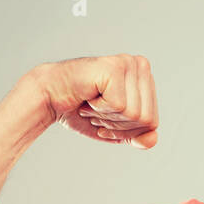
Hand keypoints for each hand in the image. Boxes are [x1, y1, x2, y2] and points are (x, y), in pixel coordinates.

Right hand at [30, 54, 159, 147]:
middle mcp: (141, 66)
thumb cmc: (81, 110)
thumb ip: (137, 137)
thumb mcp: (115, 131)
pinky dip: (100, 108)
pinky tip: (89, 96)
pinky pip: (119, 106)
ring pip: (134, 114)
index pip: (152, 122)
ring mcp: (129, 64)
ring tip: (92, 103)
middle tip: (97, 111)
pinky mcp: (115, 68)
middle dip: (118, 126)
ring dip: (107, 117)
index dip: (127, 131)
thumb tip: (153, 139)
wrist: (50, 97)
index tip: (106, 120)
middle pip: (146, 119)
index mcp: (146, 78)